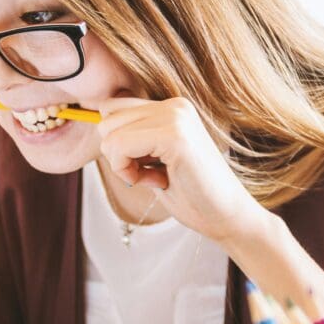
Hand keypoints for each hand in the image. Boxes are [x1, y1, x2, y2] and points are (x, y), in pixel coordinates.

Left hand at [96, 96, 268, 243]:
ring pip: (109, 133)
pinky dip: (127, 171)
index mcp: (172, 107)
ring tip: (156, 177)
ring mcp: (176, 117)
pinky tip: (157, 181)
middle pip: (106, 118)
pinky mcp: (175, 136)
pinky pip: (119, 146)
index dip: (117, 143)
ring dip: (123, 164)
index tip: (144, 166)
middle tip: (150, 174)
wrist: (227, 218)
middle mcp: (174, 105)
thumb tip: (96, 121)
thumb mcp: (155, 159)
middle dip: (117, 153)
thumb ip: (133, 138)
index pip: (112, 108)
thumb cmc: (191, 195)